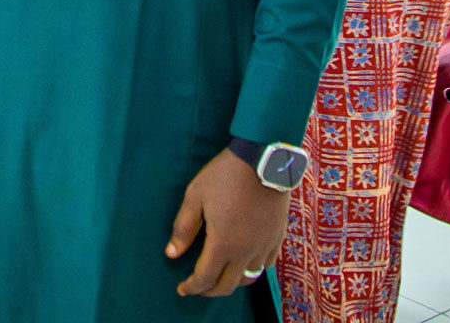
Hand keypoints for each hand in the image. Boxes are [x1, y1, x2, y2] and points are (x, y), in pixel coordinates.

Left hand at [166, 148, 288, 297]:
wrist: (263, 160)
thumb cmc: (225, 176)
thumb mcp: (195, 196)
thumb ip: (183, 228)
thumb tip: (172, 254)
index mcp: (223, 244)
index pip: (205, 278)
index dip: (192, 287)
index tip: (182, 288)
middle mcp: (246, 252)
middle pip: (227, 285)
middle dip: (209, 290)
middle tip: (198, 286)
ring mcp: (264, 246)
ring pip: (248, 278)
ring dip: (232, 281)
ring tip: (220, 274)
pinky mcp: (277, 237)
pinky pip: (265, 264)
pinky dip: (252, 268)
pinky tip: (244, 260)